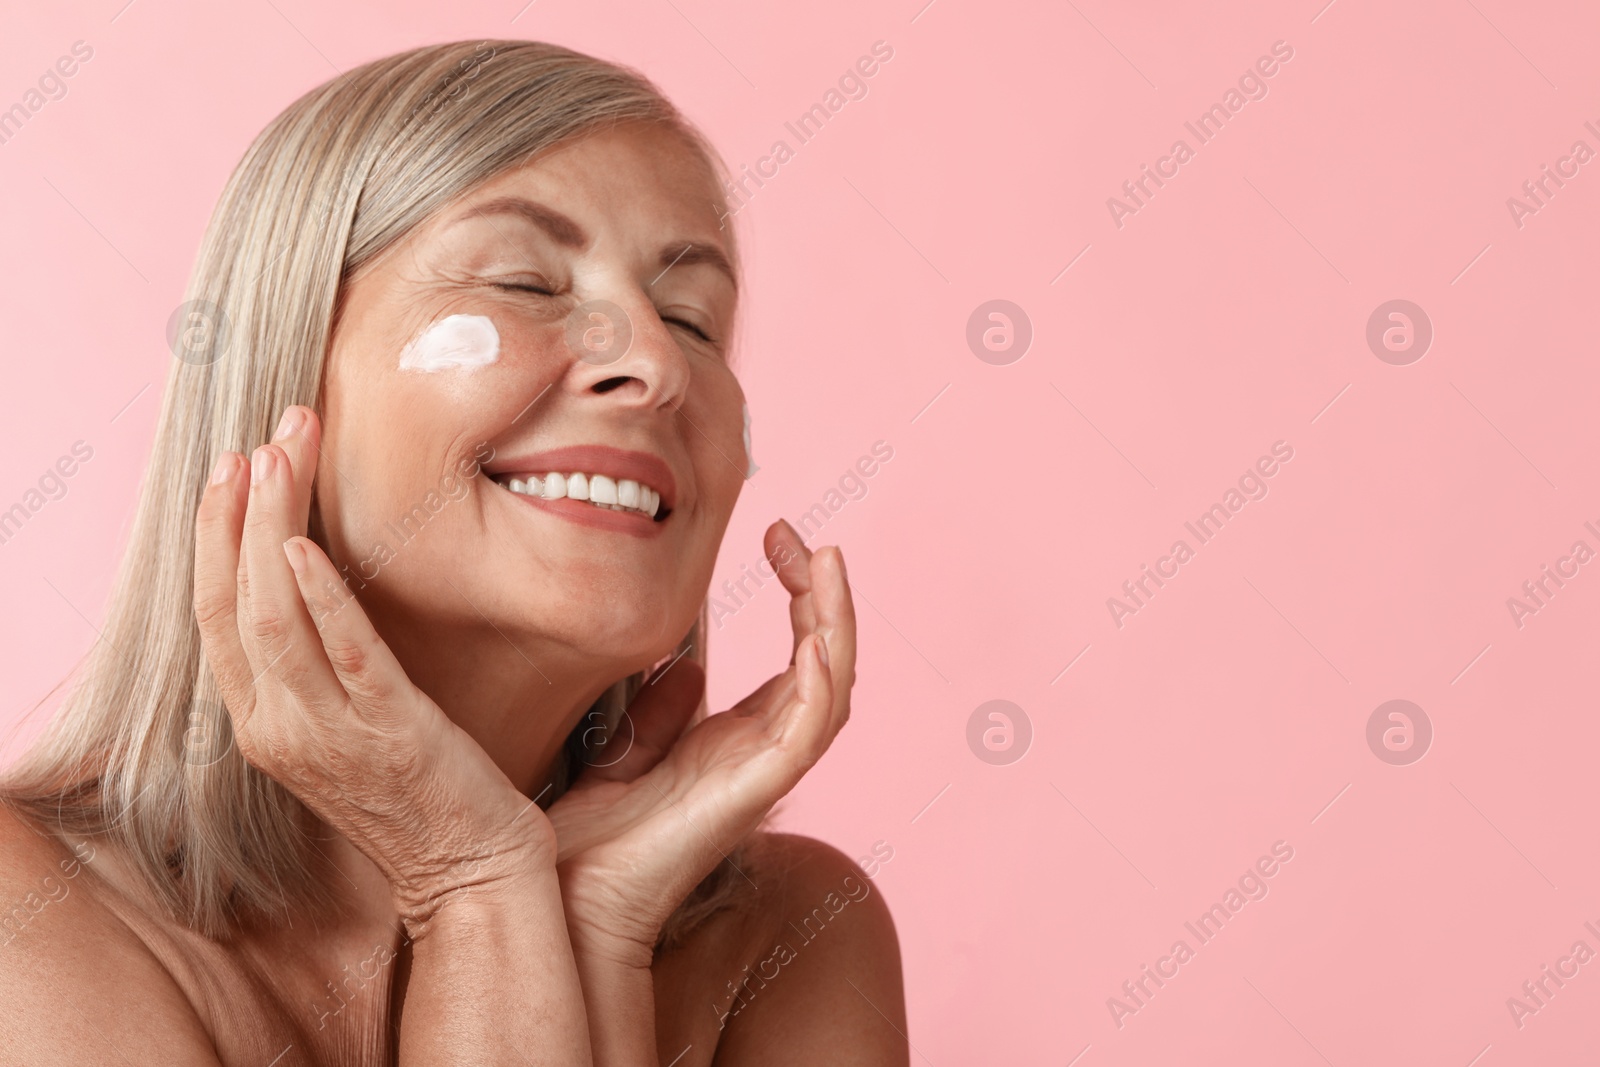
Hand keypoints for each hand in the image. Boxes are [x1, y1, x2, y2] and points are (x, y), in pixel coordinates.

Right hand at [193, 405, 552, 928]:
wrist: (470, 871)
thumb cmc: (418, 792)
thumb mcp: (347, 727)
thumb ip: (319, 666)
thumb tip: (314, 580)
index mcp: (265, 724)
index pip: (215, 616)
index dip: (215, 536)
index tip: (232, 465)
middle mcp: (281, 729)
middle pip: (233, 602)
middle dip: (239, 510)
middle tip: (262, 436)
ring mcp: (330, 735)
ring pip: (273, 617)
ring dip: (271, 527)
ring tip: (281, 455)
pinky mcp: (392, 733)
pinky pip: (345, 655)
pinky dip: (319, 597)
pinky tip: (306, 546)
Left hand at [547, 519, 856, 962]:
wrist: (561, 896)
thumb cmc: (584, 838)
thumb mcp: (620, 748)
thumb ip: (657, 710)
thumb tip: (682, 666)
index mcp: (735, 741)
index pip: (796, 657)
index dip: (799, 594)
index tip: (776, 536)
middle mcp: (760, 753)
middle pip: (826, 662)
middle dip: (823, 593)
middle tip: (800, 535)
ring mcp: (761, 772)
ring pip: (832, 689)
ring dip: (836, 622)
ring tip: (826, 560)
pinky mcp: (753, 791)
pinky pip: (808, 732)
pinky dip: (820, 681)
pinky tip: (814, 635)